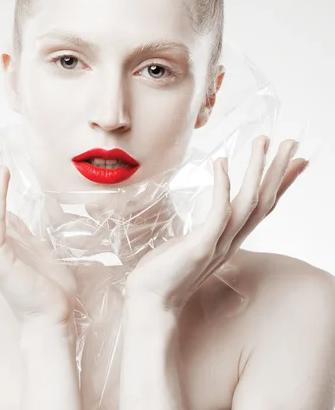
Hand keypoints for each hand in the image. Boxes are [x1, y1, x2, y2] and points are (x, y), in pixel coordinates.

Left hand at [124, 136, 307, 310]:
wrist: (149, 303)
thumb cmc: (166, 271)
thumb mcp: (195, 245)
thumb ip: (209, 230)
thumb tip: (212, 217)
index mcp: (231, 239)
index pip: (264, 207)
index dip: (281, 183)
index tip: (296, 161)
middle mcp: (232, 241)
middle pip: (265, 201)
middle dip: (279, 170)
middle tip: (291, 141)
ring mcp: (219, 244)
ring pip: (249, 202)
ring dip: (258, 170)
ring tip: (263, 142)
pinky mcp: (202, 246)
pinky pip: (218, 212)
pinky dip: (223, 185)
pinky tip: (221, 162)